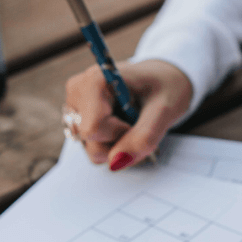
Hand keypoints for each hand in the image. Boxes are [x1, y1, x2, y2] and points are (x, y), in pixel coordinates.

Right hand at [64, 59, 192, 168]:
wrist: (163, 78)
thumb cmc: (166, 87)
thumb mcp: (165, 110)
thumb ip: (143, 137)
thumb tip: (114, 163)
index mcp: (94, 81)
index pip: (93, 129)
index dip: (121, 134)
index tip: (138, 120)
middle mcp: (78, 92)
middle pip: (91, 142)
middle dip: (120, 142)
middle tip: (139, 122)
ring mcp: (75, 106)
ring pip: (91, 149)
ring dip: (118, 146)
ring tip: (133, 124)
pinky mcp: (78, 119)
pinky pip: (93, 147)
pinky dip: (113, 145)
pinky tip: (123, 126)